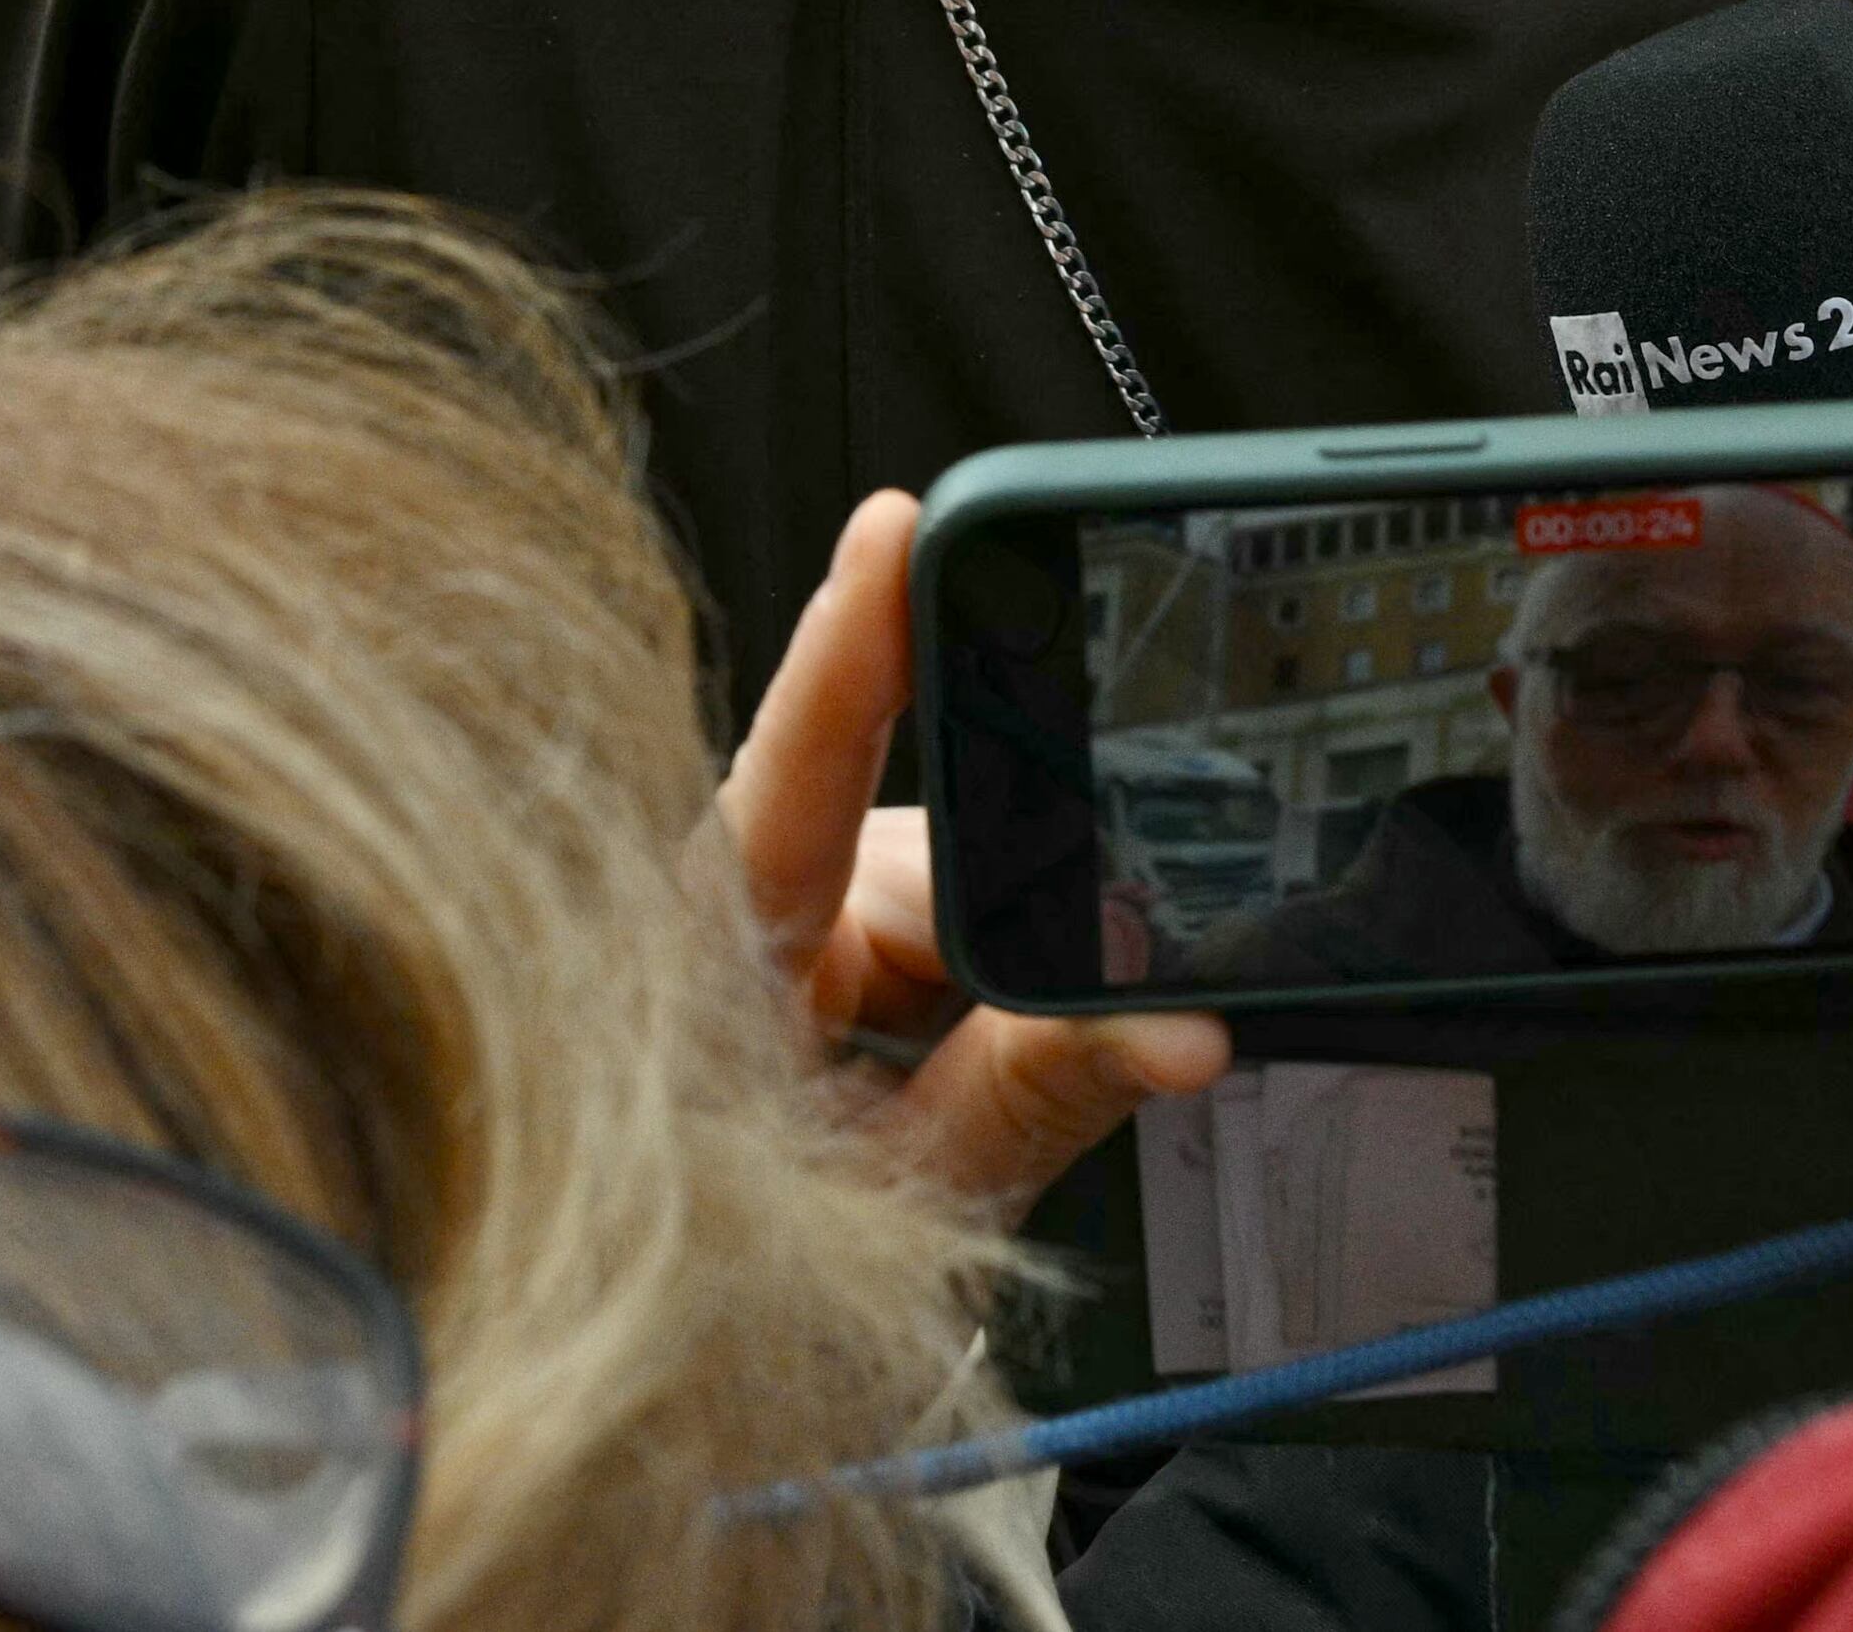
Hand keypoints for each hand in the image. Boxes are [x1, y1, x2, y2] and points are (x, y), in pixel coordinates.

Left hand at [720, 492, 1228, 1222]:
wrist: (671, 1322)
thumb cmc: (739, 1262)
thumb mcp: (913, 1197)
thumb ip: (1038, 1092)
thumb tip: (1182, 1025)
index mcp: (717, 964)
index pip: (790, 779)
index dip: (850, 646)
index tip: (894, 530)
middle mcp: (746, 902)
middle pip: (929, 833)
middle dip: (1021, 906)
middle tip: (1023, 1034)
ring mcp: (786, 907)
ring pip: (955, 875)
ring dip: (998, 969)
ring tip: (963, 1098)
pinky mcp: (819, 921)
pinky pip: (936, 905)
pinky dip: (978, 972)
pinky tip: (963, 1063)